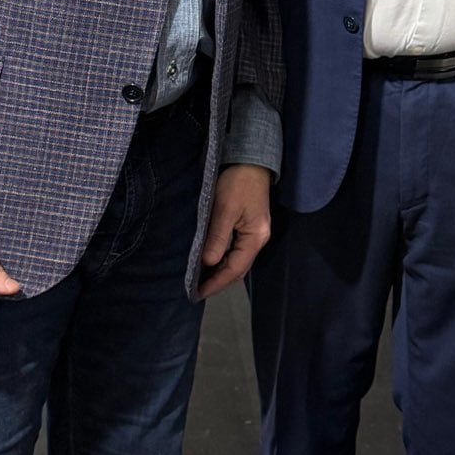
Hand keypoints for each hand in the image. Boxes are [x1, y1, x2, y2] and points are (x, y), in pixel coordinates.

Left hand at [198, 164, 271, 298]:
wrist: (251, 162)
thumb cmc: (237, 183)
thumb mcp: (224, 209)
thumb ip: (217, 237)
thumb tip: (208, 263)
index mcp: (255, 238)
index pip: (235, 269)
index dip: (217, 283)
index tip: (198, 293)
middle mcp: (258, 240)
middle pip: (238, 269)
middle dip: (218, 281)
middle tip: (196, 290)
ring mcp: (255, 234)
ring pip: (237, 261)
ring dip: (220, 271)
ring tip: (200, 279)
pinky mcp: (250, 228)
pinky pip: (236, 251)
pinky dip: (223, 259)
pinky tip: (210, 261)